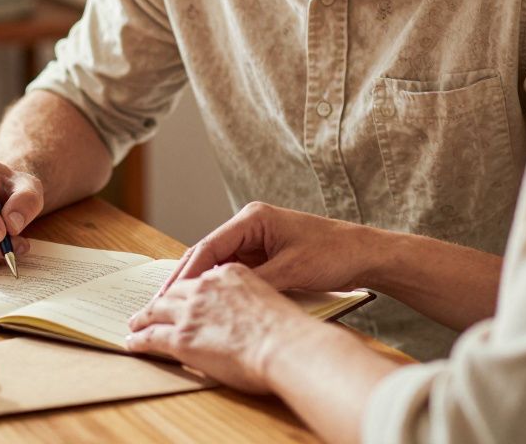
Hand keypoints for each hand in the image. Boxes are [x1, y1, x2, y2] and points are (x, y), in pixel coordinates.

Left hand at [126, 263, 319, 392]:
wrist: (287, 346)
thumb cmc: (291, 329)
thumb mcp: (276, 295)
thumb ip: (254, 297)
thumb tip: (247, 310)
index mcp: (232, 272)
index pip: (201, 275)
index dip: (187, 286)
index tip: (179, 294)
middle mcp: (207, 286)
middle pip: (176, 289)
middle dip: (161, 300)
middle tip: (149, 309)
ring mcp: (192, 309)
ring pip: (158, 310)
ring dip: (144, 317)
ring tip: (134, 324)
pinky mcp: (183, 335)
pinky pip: (152, 335)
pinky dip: (140, 339)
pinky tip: (132, 342)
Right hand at [160, 202, 378, 295]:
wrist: (363, 253)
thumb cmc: (332, 253)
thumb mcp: (291, 271)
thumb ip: (255, 283)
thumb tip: (222, 298)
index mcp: (252, 218)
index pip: (208, 245)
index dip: (187, 272)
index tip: (168, 294)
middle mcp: (249, 225)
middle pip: (207, 253)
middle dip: (186, 279)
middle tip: (161, 303)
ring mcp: (255, 239)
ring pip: (218, 264)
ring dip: (201, 284)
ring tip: (178, 307)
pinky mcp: (263, 254)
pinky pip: (234, 271)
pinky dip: (220, 286)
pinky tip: (207, 304)